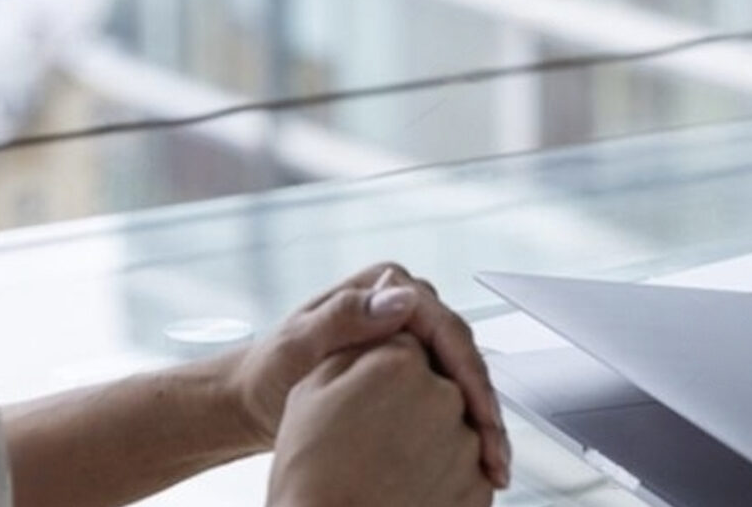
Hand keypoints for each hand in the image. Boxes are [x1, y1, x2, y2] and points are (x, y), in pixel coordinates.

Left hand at [229, 264, 509, 489]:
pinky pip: (447, 391)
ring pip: (463, 375)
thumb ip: (344, 317)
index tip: (481, 421)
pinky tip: (476, 459)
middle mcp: (402, 302)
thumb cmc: (268, 369)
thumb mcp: (299, 344)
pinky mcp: (407, 364)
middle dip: (486, 406)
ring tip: (495, 467)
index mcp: (383, 284)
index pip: (444, 327)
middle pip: (463, 352)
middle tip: (497, 458)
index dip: (469, 376)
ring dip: (483, 422)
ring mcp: (407, 334)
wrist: (254, 396)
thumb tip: (402, 299)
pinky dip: (465, 425)